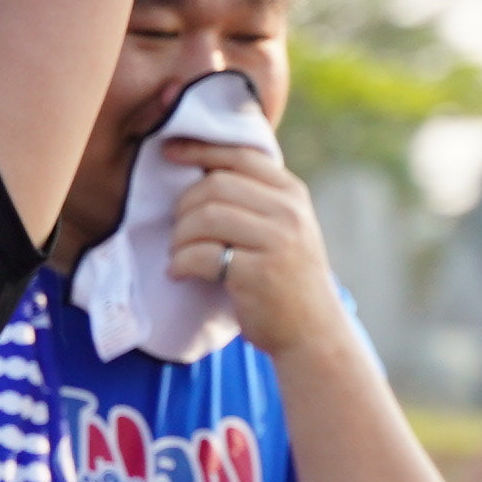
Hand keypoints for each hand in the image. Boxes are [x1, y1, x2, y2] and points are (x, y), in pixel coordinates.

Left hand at [165, 141, 338, 357]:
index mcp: (292, 194)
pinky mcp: (258, 274)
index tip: (169, 152)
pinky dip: (180, 263)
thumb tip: (201, 166)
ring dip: (179, 238)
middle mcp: (288, 212)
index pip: (240, 156)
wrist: (312, 331)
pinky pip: (201, 255)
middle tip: (179, 234)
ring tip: (179, 255)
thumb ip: (255, 197)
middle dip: (184, 208)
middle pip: (215, 186)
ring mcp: (276, 242)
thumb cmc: (285, 277)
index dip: (199, 150)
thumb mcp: (283, 227)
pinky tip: (179, 273)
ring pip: (205, 217)